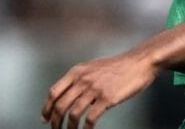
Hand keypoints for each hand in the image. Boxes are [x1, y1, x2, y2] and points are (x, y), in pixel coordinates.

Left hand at [41, 50, 158, 128]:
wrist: (139, 62)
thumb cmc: (118, 66)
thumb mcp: (93, 67)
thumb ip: (79, 79)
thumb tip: (67, 96)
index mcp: (77, 71)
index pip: (54, 92)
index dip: (47, 108)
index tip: (45, 118)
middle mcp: (83, 79)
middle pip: (61, 105)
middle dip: (55, 121)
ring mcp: (95, 89)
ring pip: (73, 113)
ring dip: (69, 127)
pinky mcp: (107, 98)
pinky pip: (90, 118)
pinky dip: (85, 128)